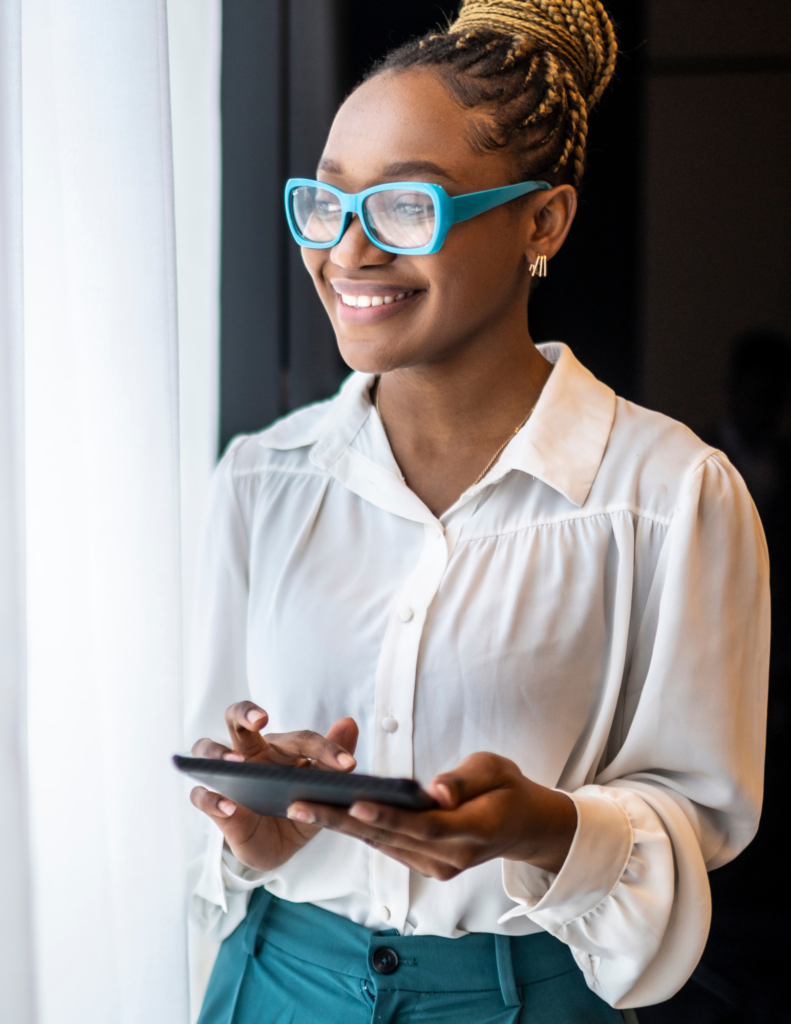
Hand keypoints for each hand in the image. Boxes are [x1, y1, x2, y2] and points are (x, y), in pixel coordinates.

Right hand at [190, 701, 358, 871]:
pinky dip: (212, 799)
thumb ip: (332, 760)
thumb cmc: (298, 809)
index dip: (325, 748)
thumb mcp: (319, 791)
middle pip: (237, 718)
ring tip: (235, 763)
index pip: (300, 738)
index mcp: (279, 748)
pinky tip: (229, 807)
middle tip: (261, 720)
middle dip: (246, 713)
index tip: (348, 765)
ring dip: (219, 752)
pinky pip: (202, 796)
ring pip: (206, 748)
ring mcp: (228, 777)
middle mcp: (250, 754)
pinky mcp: (215, 805)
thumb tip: (349, 723)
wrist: (278, 849)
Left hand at [286, 752, 576, 879]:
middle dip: (341, 820)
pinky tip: (329, 815)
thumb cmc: (507, 788)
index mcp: (470, 831)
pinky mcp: (426, 865)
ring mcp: (436, 867)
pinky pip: (387, 847)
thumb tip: (436, 792)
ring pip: (381, 845)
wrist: (523, 825)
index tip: (352, 801)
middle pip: (389, 838)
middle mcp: (449, 858)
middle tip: (299, 805)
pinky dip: (359, 831)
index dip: (386, 814)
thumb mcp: (494, 769)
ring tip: (302, 807)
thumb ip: (464, 780)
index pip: (421, 825)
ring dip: (340, 827)